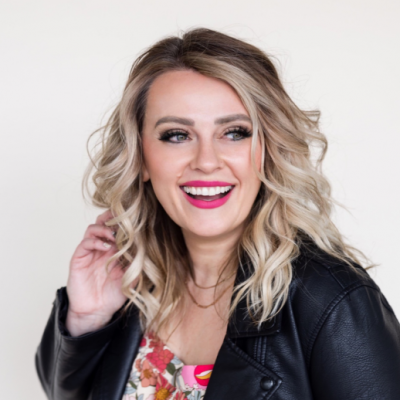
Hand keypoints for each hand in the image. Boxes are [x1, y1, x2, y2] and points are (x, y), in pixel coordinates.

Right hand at [65, 209, 127, 335]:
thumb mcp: (132, 278)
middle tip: (122, 221)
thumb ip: (139, 265)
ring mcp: (90, 251)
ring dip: (104, 228)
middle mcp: (102, 246)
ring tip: (114, 235)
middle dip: (112, 218)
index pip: (118, 228)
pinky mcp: (79, 258)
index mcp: (115, 248)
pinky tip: (105, 247)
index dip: (125, 222)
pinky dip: (95, 241)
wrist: (96, 311)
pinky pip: (85, 243)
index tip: (135, 221)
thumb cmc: (114, 295)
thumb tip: (151, 252)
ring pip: (93, 228)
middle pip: (104, 222)